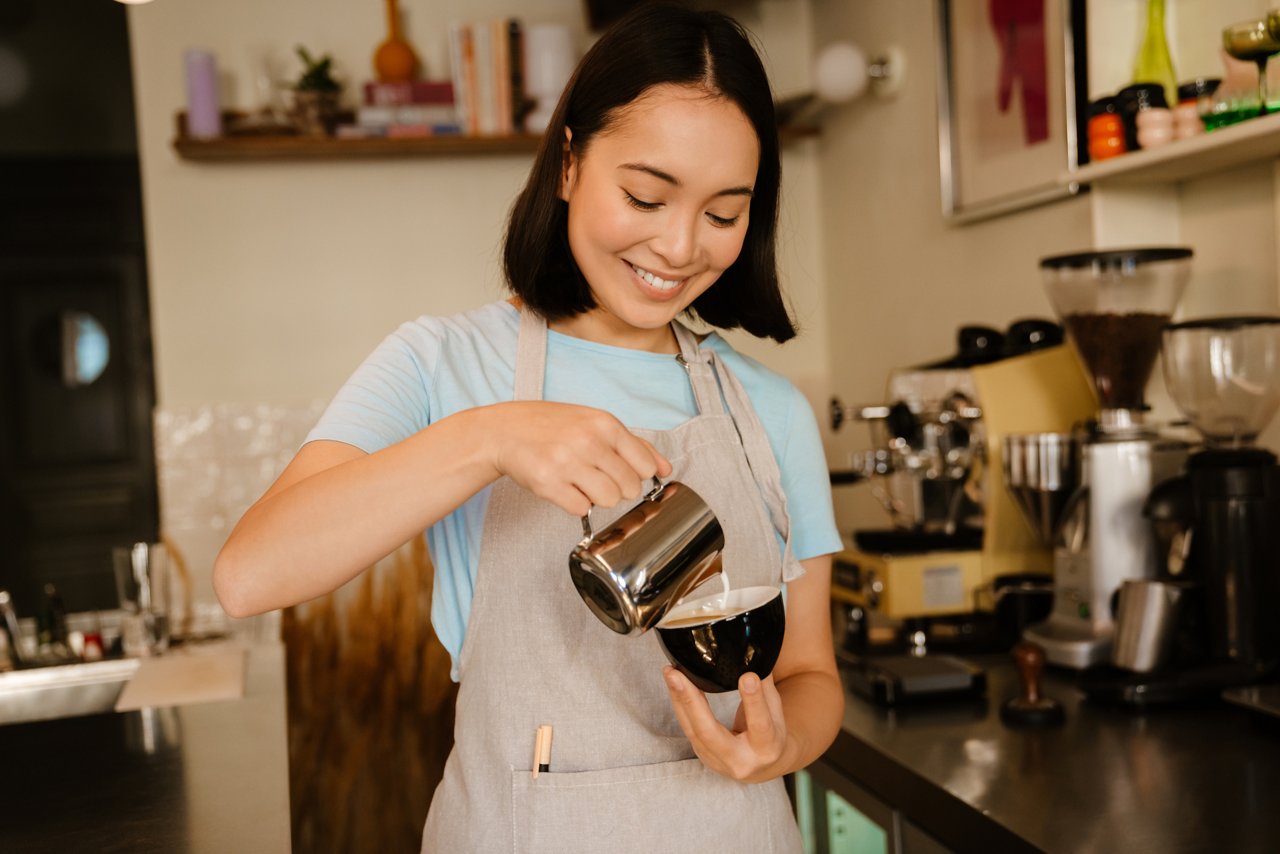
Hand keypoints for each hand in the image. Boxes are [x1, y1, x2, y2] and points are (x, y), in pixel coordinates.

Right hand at [485, 401, 670, 515]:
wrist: (504, 430)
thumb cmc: (553, 426)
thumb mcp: (595, 422)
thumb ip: (634, 444)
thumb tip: (666, 469)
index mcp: (605, 424)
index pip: (644, 466)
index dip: (633, 474)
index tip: (618, 470)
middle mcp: (588, 441)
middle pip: (629, 488)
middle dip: (615, 488)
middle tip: (593, 475)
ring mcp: (567, 463)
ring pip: (608, 501)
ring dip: (596, 497)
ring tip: (579, 481)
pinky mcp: (548, 484)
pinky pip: (581, 509)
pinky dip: (574, 503)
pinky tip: (563, 486)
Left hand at [662, 666, 788, 782]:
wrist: (762, 767)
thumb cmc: (771, 732)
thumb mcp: (775, 709)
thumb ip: (764, 685)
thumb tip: (753, 652)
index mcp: (767, 748)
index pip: (760, 724)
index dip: (753, 700)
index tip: (747, 676)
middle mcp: (741, 760)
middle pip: (710, 733)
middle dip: (691, 702)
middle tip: (676, 675)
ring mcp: (718, 762)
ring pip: (692, 730)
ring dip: (678, 699)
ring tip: (670, 673)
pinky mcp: (703, 756)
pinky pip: (688, 728)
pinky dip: (680, 704)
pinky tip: (674, 684)